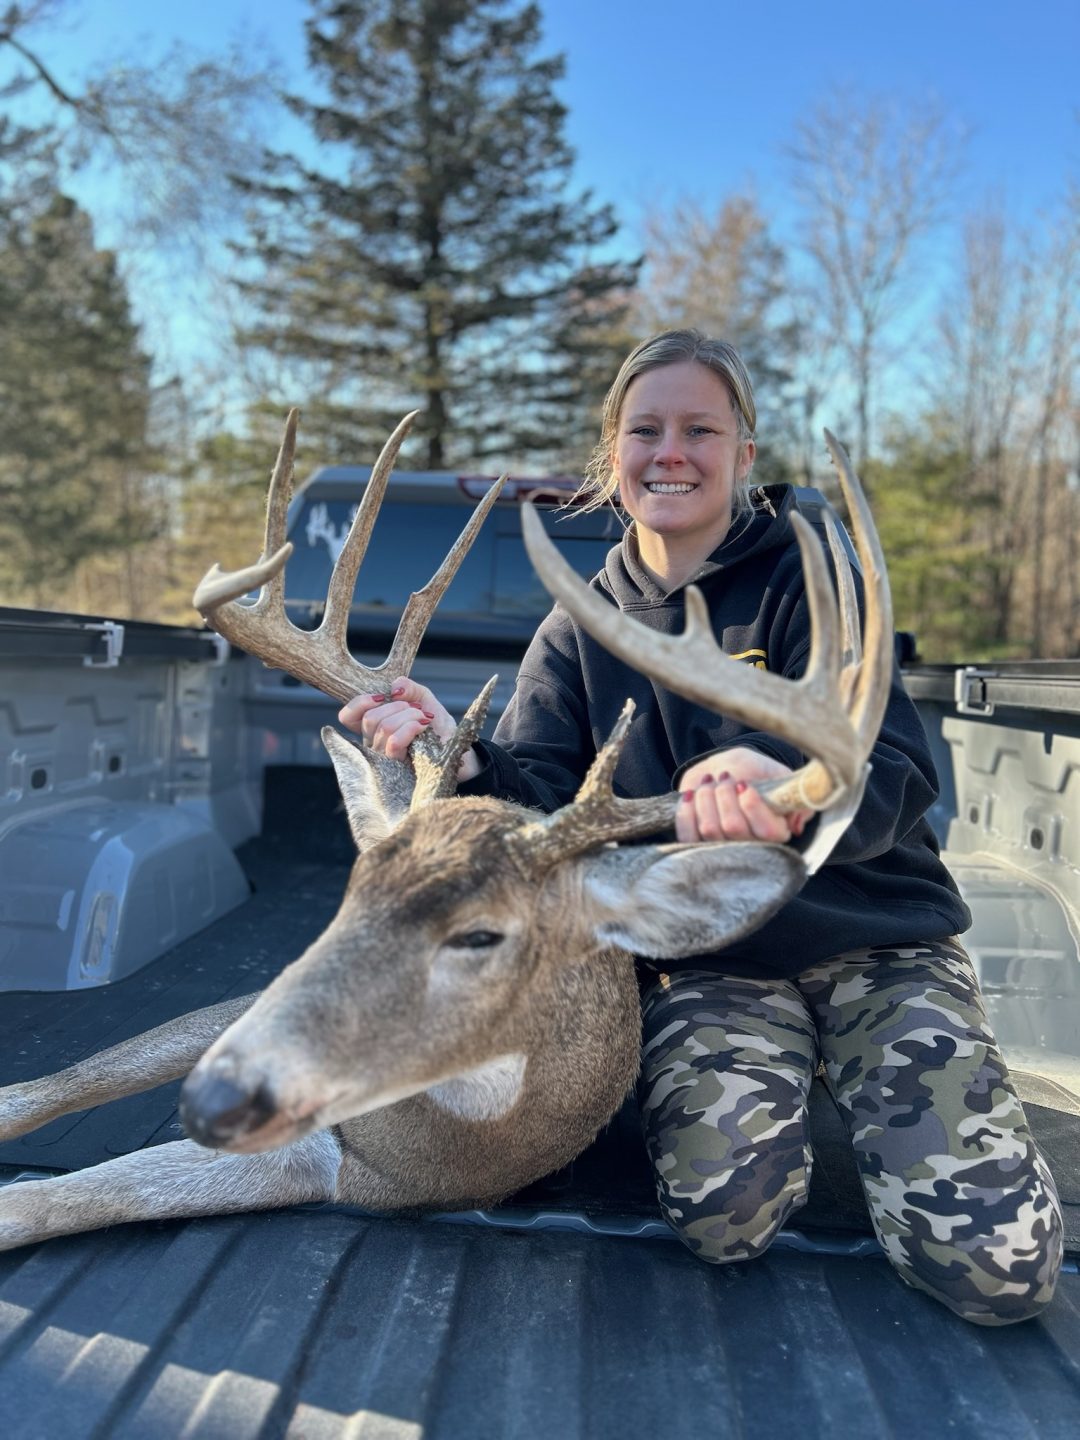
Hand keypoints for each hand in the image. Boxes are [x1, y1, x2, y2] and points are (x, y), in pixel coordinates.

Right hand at [338, 677, 480, 779]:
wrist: (455, 746)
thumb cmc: (437, 726)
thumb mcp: (423, 698)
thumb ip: (408, 688)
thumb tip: (394, 688)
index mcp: (374, 727)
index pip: (348, 717)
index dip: (359, 703)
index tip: (381, 696)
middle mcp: (374, 744)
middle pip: (370, 719)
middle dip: (397, 706)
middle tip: (416, 710)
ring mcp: (384, 759)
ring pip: (384, 728)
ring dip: (409, 716)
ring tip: (424, 719)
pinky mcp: (398, 767)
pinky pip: (395, 742)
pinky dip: (411, 727)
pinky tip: (423, 727)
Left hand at [676, 747, 812, 844]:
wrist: (724, 770)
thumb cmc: (755, 772)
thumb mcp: (780, 776)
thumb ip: (794, 792)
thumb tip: (796, 824)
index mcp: (776, 834)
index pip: (767, 830)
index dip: (752, 805)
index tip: (743, 784)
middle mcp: (750, 848)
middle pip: (734, 827)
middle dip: (725, 795)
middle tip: (725, 778)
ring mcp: (721, 850)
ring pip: (710, 829)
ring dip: (705, 798)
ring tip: (710, 782)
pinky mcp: (696, 846)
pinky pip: (687, 836)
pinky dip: (685, 813)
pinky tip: (690, 796)